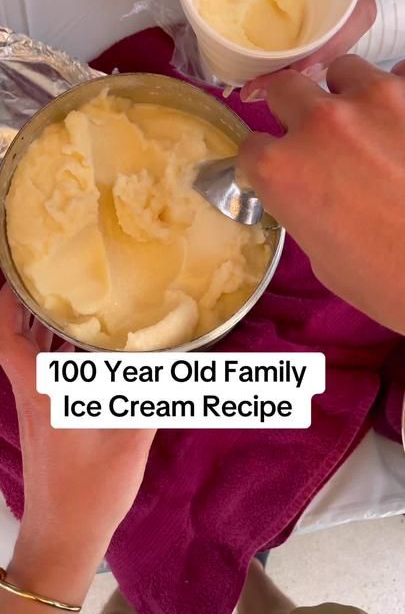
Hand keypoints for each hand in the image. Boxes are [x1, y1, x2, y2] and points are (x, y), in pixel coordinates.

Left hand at [0, 284, 154, 609]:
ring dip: (45, 324)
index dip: (7, 297)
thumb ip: (151, 392)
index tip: (22, 268)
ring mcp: (36, 404)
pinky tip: (88, 343)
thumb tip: (175, 358)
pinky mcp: (45, 416)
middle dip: (30, 302)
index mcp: (43, 387)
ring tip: (74, 294)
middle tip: (57, 272)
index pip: (6, 333)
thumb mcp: (129, 436)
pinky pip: (47, 369)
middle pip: (16, 335)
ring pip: (31, 352)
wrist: (65, 535)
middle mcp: (33, 389)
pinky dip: (59, 349)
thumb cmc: (91, 487)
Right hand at [239, 56, 404, 334]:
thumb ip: (304, 207)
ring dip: (344, 95)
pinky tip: (402, 121)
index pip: (251, 147)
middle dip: (291, 112)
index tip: (276, 168)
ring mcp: (375, 100)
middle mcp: (319, 124)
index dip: (263, 160)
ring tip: (365, 125)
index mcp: (282, 170)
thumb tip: (313, 191)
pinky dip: (398, 93)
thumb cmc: (387, 281)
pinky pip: (400, 72)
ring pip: (343, 71)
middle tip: (313, 138)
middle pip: (284, 89)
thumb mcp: (322, 255)